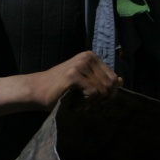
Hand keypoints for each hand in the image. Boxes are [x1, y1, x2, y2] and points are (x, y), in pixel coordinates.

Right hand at [0, 51, 121, 115]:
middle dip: (101, 99)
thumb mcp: (85, 82)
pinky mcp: (73, 75)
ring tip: (78, 101)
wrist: (38, 90)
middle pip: (111, 85)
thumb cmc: (62, 88)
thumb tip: (122, 81)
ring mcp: (80, 65)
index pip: (114, 78)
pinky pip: (94, 93)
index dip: (107, 93)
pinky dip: (86, 103)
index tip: (91, 97)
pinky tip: (75, 102)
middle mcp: (87, 57)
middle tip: (85, 101)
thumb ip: (102, 80)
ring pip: (103, 91)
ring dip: (92, 102)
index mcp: (91, 56)